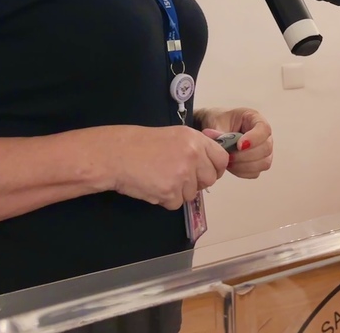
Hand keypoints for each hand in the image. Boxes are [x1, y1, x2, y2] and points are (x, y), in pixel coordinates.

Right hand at [110, 125, 228, 209]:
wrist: (118, 154)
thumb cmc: (143, 144)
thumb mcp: (175, 135)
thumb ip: (196, 147)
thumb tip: (212, 162)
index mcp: (195, 139)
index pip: (221, 159)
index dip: (215, 168)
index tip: (206, 171)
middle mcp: (193, 156)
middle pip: (210, 179)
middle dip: (197, 182)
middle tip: (178, 176)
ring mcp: (183, 175)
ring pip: (192, 194)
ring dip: (179, 191)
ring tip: (160, 177)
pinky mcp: (170, 192)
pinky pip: (176, 203)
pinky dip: (166, 199)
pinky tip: (154, 186)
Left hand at [198, 108, 272, 179]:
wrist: (214, 131)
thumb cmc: (219, 122)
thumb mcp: (217, 122)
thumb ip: (220, 133)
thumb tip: (221, 144)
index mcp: (255, 119)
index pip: (264, 129)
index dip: (254, 139)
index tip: (239, 145)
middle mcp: (263, 135)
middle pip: (266, 148)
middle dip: (246, 155)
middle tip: (229, 156)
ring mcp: (263, 150)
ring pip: (263, 163)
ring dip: (244, 165)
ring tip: (228, 161)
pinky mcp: (258, 164)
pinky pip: (255, 172)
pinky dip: (242, 171)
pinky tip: (231, 166)